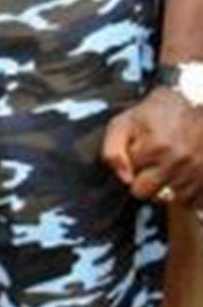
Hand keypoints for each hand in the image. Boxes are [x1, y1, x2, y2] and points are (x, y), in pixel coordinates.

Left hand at [104, 88, 202, 205]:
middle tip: (150, 162)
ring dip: (163, 186)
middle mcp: (179, 163)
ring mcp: (196, 174)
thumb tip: (123, 177)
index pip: (127, 172)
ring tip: (167, 165)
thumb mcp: (127, 121)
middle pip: (142, 192)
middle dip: (141, 179)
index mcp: (157, 146)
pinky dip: (182, 192)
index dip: (130, 161)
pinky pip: (188, 202)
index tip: (139, 149)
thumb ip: (114, 149)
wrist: (199, 105)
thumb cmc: (160, 113)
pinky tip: (181, 174)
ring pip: (165, 199)